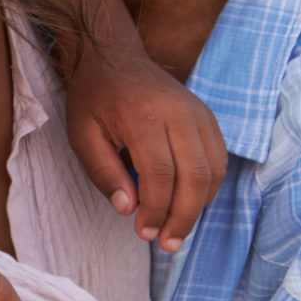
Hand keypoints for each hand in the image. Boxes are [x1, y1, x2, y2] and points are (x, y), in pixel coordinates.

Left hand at [62, 9, 225, 251]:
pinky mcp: (208, 118)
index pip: (160, 174)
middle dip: (182, 217)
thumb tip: (129, 210)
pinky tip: (188, 205)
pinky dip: (207, 189)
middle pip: (194, 176)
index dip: (155, 209)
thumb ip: (103, 173)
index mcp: (144, 115)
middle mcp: (180, 114)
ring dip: (198, 207)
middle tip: (166, 244)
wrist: (114, 57)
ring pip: (213, 171)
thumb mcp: (82, 134)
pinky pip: (218, 160)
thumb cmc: (94, 98)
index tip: (143, 232)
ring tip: (176, 231)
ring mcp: (199, 114)